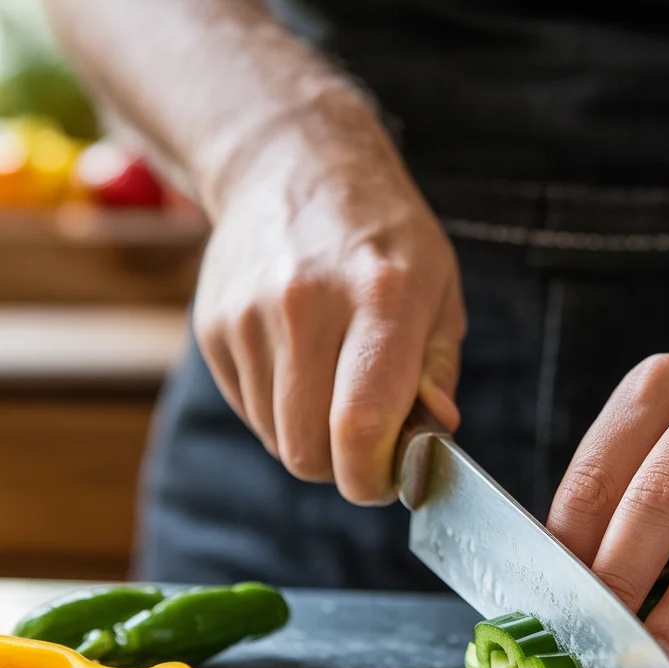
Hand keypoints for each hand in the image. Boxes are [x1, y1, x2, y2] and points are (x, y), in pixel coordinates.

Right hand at [193, 94, 464, 503]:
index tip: (386, 483)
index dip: (372, 479)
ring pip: (277, 439)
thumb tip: (430, 441)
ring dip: (310, 436)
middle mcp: (306, 305)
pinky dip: (279, 411)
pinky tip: (299, 364)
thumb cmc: (384, 239)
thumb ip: (437, 374)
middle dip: (341, 467)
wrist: (293, 166)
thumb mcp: (439, 293)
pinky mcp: (212, 326)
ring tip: (333, 385)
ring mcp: (249, 315)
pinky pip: (249, 412)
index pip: (361, 424)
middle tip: (366, 441)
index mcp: (381, 298)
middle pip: (308, 451)